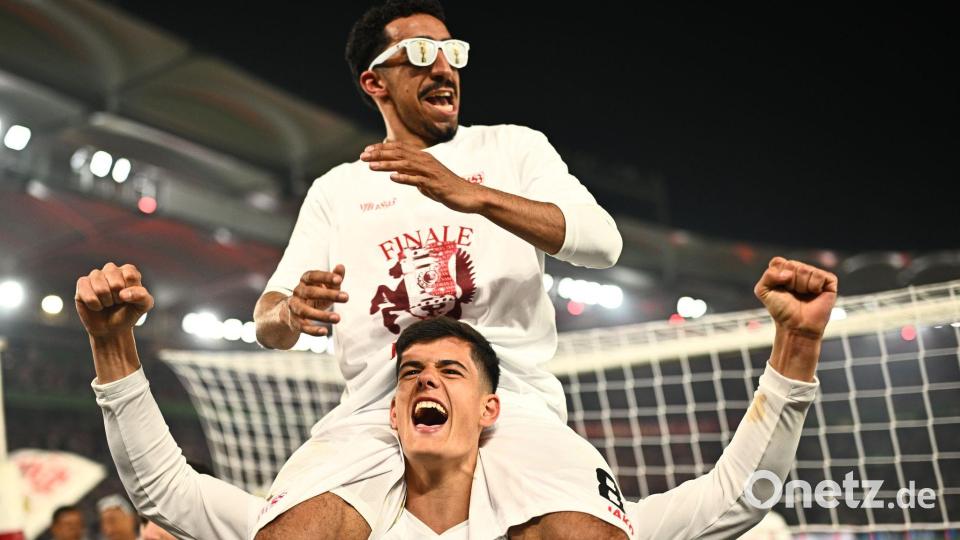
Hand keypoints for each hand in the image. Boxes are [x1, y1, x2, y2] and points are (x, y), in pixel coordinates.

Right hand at [75, 263, 153, 337]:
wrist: (112, 328)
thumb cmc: (128, 313)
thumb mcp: (143, 306)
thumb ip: (142, 296)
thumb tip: (124, 294)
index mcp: (128, 270)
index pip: (130, 276)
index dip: (131, 292)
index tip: (129, 298)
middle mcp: (111, 269)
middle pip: (116, 283)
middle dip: (118, 298)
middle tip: (117, 302)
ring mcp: (95, 275)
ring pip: (101, 288)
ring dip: (106, 302)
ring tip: (107, 304)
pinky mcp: (82, 283)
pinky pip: (86, 291)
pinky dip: (94, 304)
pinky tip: (97, 306)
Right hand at [286, 264, 347, 336]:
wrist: (292, 310)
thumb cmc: (314, 295)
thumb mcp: (325, 287)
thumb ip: (334, 279)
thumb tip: (341, 267)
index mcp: (305, 281)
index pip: (313, 276)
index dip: (325, 277)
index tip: (339, 280)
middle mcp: (298, 292)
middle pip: (310, 292)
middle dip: (328, 294)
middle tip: (346, 297)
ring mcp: (294, 307)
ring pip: (305, 311)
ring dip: (321, 315)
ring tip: (338, 318)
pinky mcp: (294, 322)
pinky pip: (302, 327)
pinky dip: (313, 330)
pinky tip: (324, 332)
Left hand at [360, 142, 483, 212]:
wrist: (470, 196)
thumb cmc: (448, 189)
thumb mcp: (427, 180)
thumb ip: (413, 176)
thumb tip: (398, 175)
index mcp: (424, 158)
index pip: (399, 149)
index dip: (382, 148)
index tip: (366, 150)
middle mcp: (426, 162)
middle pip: (399, 154)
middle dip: (379, 154)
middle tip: (362, 156)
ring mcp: (431, 172)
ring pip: (405, 165)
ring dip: (387, 165)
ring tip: (371, 166)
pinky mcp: (436, 184)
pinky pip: (418, 180)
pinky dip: (405, 178)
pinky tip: (393, 178)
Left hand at [754, 257, 837, 338]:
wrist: (796, 325)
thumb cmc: (781, 310)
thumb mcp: (763, 291)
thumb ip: (767, 276)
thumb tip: (788, 273)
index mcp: (785, 270)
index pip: (779, 261)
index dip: (777, 276)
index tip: (779, 289)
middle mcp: (800, 270)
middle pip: (792, 264)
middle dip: (789, 282)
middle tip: (792, 294)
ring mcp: (814, 275)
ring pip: (805, 269)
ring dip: (801, 286)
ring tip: (803, 295)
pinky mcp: (828, 281)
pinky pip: (819, 275)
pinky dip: (814, 286)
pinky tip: (814, 294)